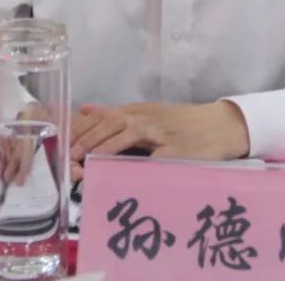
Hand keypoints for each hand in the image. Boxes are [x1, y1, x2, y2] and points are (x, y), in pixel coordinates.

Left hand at [69, 101, 249, 179]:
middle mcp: (148, 119)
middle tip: (70, 155)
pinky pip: (157, 158)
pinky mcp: (178, 150)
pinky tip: (127, 174)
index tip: (63, 141)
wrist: (221, 125)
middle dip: (90, 138)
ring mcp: (163, 134)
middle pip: (114, 123)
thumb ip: (117, 114)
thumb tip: (85, 110)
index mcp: (139, 111)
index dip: (83, 129)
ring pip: (131, 134)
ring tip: (91, 161)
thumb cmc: (182, 123)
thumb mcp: (149, 113)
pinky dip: (142, 164)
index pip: (105, 116)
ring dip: (109, 147)